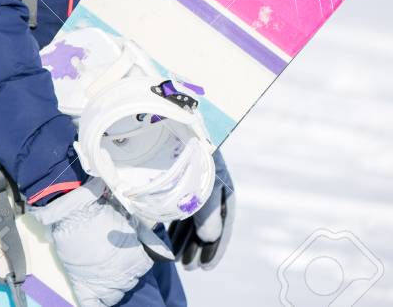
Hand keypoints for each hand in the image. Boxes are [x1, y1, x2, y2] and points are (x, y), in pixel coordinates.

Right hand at [31, 178, 151, 306]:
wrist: (72, 210)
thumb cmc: (102, 211)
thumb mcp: (130, 220)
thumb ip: (149, 239)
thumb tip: (167, 255)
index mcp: (136, 261)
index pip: (143, 267)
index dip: (135, 258)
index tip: (127, 250)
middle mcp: (123, 276)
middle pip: (130, 282)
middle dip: (124, 271)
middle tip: (111, 257)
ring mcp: (102, 284)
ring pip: (115, 295)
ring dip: (112, 286)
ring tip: (103, 272)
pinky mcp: (83, 285)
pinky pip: (91, 305)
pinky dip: (96, 305)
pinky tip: (98, 301)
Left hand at [168, 150, 234, 270]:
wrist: (177, 123)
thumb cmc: (194, 156)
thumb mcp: (203, 186)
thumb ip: (208, 214)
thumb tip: (209, 238)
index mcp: (224, 191)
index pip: (222, 227)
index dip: (215, 249)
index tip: (206, 268)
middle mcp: (212, 189)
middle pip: (207, 225)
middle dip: (198, 248)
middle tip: (189, 268)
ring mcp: (196, 184)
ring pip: (192, 217)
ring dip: (186, 239)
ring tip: (178, 260)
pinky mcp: (179, 179)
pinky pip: (180, 207)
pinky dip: (175, 223)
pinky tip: (168, 238)